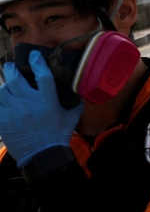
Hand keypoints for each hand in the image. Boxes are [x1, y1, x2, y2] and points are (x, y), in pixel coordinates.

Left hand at [0, 52, 83, 166]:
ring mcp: (13, 111)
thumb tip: (79, 96)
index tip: (34, 56)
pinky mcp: (3, 121)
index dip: (37, 62)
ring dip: (5, 87)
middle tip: (11, 66)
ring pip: (3, 91)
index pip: (42, 74)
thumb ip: (75, 104)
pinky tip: (2, 100)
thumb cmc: (59, 136)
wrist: (44, 155)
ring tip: (6, 86)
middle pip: (15, 79)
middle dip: (12, 69)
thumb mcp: (71, 118)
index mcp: (46, 99)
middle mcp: (28, 101)